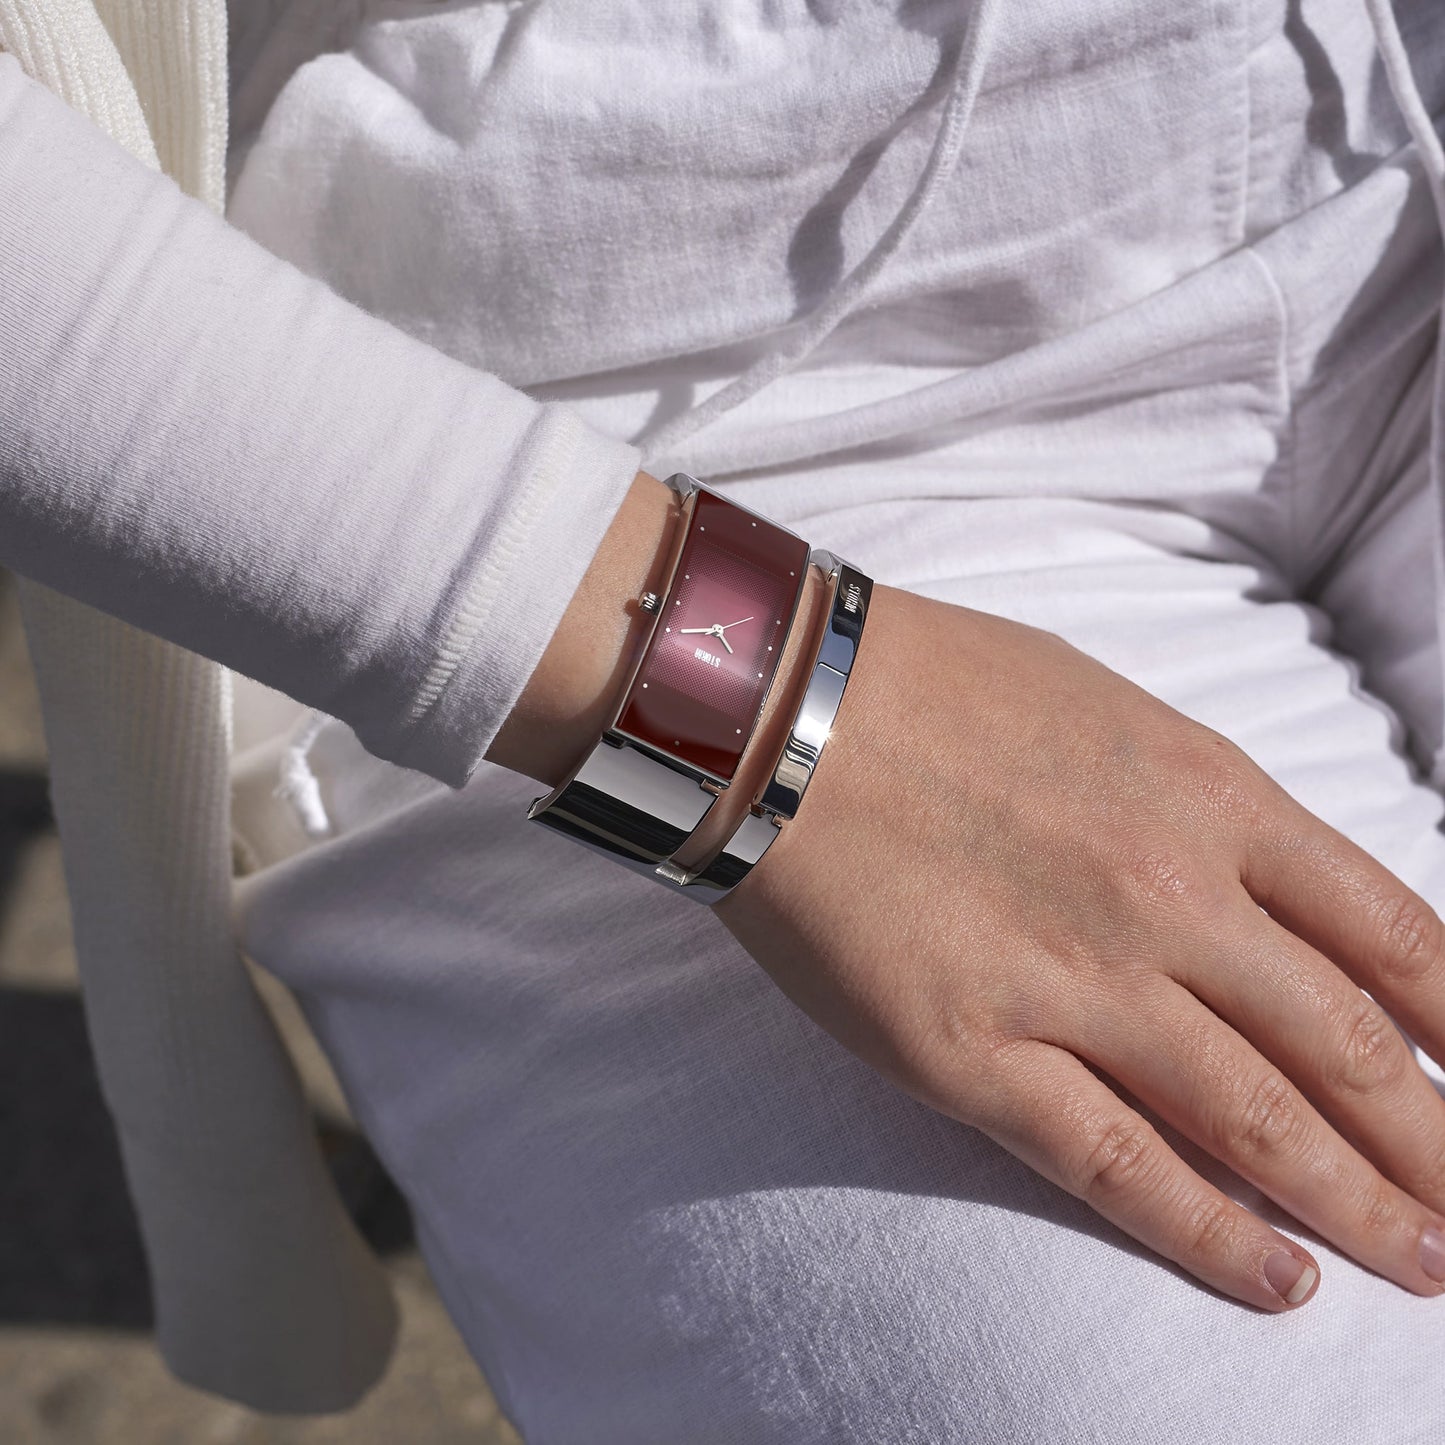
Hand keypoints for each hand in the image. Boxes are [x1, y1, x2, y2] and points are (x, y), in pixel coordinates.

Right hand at [714, 583, 1444, 1309]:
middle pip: (1347, 1046)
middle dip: (1432, 1141)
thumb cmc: (934, 689)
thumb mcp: (1108, 710)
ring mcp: (1077, 982)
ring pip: (1258, 1122)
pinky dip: (1212, 1234)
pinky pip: (1120, 1165)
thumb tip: (1265, 887)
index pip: (1389, 932)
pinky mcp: (976, 1054)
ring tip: (1423, 1264)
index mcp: (1209, 798)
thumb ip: (1201, 804)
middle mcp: (1168, 897)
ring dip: (1359, 1207)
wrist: (781, 711)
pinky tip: (1279, 1282)